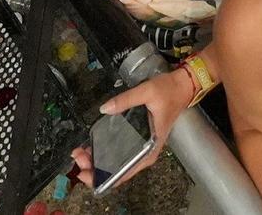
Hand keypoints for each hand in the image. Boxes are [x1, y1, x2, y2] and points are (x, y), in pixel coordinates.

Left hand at [70, 68, 193, 189]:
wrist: (183, 86)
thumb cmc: (169, 92)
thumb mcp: (147, 92)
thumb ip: (125, 100)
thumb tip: (104, 109)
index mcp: (149, 149)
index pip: (123, 174)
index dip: (101, 175)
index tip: (85, 168)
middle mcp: (145, 154)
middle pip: (116, 171)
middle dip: (94, 168)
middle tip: (78, 155)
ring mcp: (141, 149)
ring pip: (115, 164)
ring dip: (97, 161)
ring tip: (81, 151)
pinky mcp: (138, 141)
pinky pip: (118, 155)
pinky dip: (104, 154)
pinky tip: (92, 147)